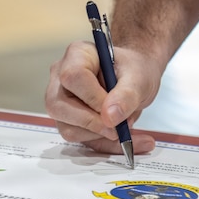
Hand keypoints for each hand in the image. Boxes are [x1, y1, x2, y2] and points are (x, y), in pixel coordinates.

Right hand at [45, 40, 160, 155]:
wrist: (134, 80)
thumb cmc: (133, 71)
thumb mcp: (139, 77)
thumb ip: (126, 94)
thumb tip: (110, 117)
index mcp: (77, 55)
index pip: (73, 77)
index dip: (92, 98)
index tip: (114, 112)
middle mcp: (60, 78)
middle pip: (59, 106)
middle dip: (92, 123)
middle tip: (120, 128)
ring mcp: (61, 101)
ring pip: (68, 128)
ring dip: (100, 134)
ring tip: (125, 124)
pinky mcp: (68, 121)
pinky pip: (80, 140)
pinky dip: (104, 143)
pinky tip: (124, 138)